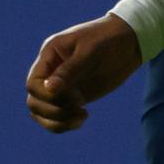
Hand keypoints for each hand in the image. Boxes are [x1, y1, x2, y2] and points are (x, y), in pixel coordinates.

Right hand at [26, 15, 144, 133]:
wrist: (129, 41)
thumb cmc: (109, 39)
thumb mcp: (90, 50)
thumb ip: (70, 70)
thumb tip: (50, 88)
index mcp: (49, 55)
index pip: (33, 84)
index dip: (46, 96)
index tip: (72, 95)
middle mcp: (51, 72)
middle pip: (34, 101)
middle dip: (53, 111)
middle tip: (79, 106)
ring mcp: (62, 86)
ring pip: (43, 112)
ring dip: (57, 122)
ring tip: (81, 118)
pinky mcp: (75, 96)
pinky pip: (59, 115)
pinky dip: (65, 123)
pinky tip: (82, 119)